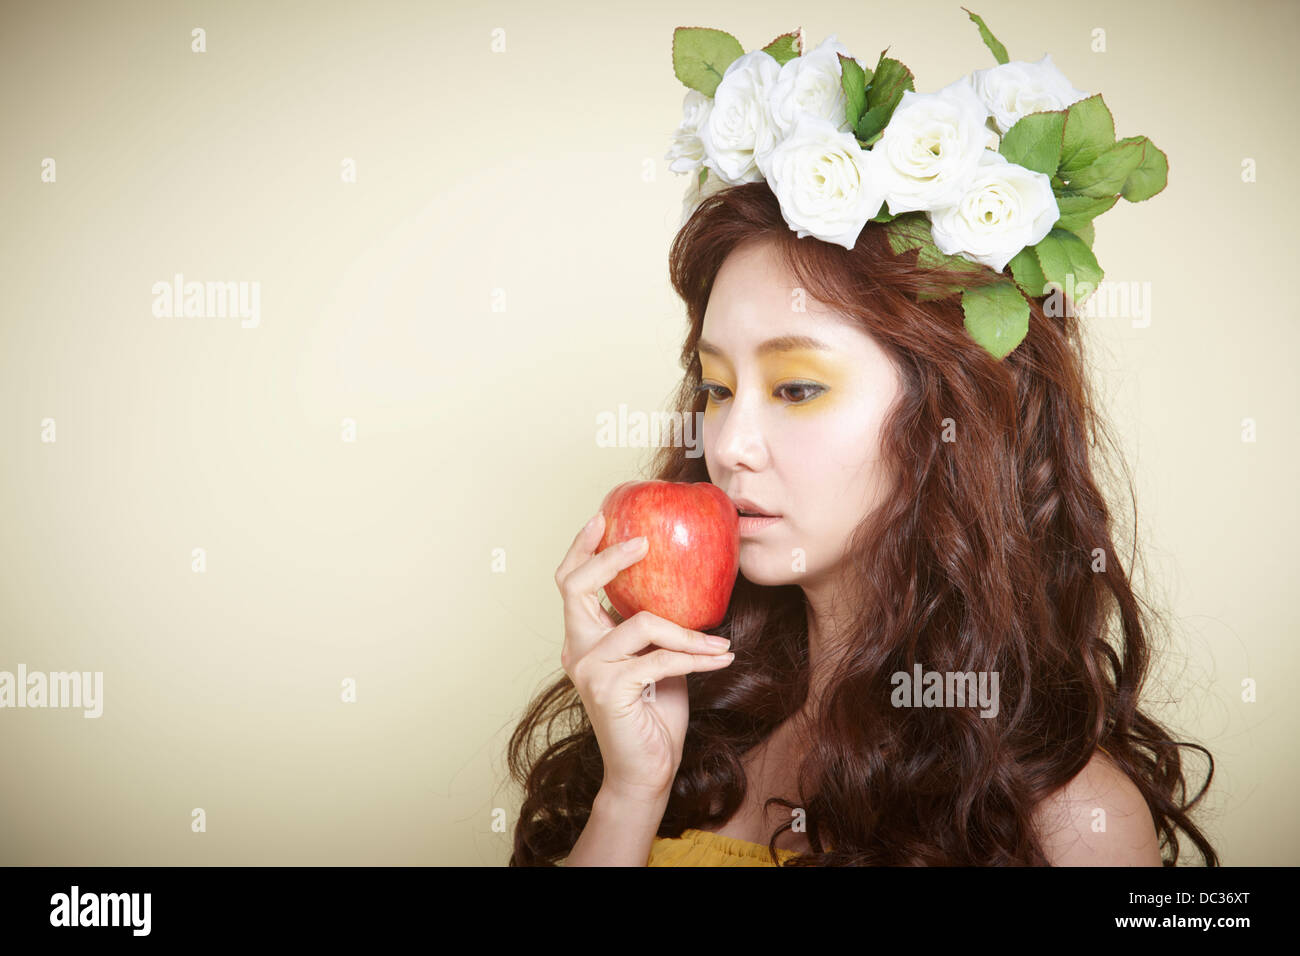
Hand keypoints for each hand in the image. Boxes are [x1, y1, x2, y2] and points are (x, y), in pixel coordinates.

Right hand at [554, 511, 734, 802]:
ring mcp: (589, 671)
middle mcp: (578, 651)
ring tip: (721, 643)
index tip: (604, 517)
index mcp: (583, 638)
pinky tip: (722, 659)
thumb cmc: (655, 712)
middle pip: (576, 587)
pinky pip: (661, 659)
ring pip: (642, 624)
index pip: (570, 583)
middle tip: (644, 543)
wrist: (647, 771)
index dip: (583, 548)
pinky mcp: (610, 690)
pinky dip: (697, 658)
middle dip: (611, 558)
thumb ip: (655, 626)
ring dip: (690, 633)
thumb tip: (686, 582)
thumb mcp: (656, 658)